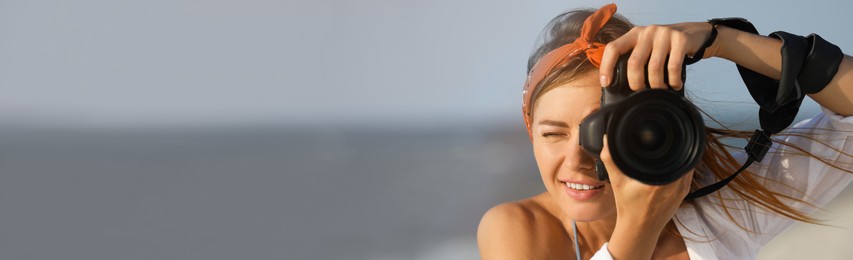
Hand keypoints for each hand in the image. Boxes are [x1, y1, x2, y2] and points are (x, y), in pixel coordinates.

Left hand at [599, 22, 716, 90]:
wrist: (695, 34)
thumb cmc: (665, 47)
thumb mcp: (646, 47)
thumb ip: (634, 58)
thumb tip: (617, 85)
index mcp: (634, 34)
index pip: (613, 48)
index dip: (606, 66)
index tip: (606, 83)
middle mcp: (647, 32)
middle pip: (633, 62)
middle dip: (635, 83)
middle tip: (640, 92)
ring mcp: (664, 34)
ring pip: (654, 67)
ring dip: (656, 85)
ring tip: (659, 90)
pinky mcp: (680, 40)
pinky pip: (673, 67)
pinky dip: (673, 81)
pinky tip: (674, 85)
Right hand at [600, 135, 692, 258]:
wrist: (639, 229)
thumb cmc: (628, 207)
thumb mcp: (617, 182)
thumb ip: (611, 159)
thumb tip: (606, 140)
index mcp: (659, 180)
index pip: (674, 152)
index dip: (673, 139)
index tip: (667, 132)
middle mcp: (674, 184)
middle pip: (683, 154)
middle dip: (677, 144)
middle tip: (668, 135)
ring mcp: (681, 189)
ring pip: (688, 163)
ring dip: (681, 154)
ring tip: (672, 144)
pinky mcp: (684, 193)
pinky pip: (687, 173)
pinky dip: (682, 165)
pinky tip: (674, 160)